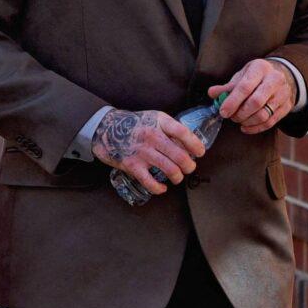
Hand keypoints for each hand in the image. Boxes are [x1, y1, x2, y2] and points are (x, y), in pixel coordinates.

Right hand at [91, 108, 205, 195]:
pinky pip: (151, 182)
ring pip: (170, 170)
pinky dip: (159, 189)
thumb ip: (171, 129)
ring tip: (177, 177)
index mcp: (160, 122)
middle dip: (189, 166)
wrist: (106, 129)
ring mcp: (143, 152)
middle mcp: (152, 136)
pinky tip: (162, 188)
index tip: (200, 152)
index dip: (195, 145)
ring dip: (178, 177)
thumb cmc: (136, 125)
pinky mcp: (133, 165)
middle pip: (181, 156)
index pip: (183, 133)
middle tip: (189, 168)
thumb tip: (190, 145)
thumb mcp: (155, 118)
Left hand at [211, 58, 295, 134]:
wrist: (282, 75)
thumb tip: (212, 94)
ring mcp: (283, 94)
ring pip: (263, 115)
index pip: (245, 87)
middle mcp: (275, 79)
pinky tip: (245, 127)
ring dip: (247, 121)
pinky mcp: (286, 106)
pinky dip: (255, 128)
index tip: (223, 111)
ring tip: (239, 120)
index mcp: (260, 68)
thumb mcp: (242, 76)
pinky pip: (270, 122)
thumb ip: (227, 87)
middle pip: (256, 102)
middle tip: (231, 117)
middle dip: (240, 113)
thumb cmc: (257, 77)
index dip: (232, 101)